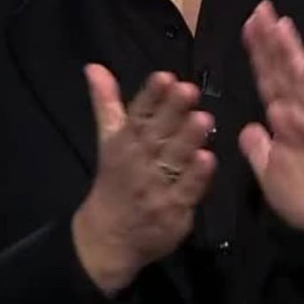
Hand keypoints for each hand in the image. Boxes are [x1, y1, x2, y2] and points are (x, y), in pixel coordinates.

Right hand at [72, 66, 216, 294]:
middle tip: (190, 90)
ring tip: (204, 118)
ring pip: (174, 160)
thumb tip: (94, 66)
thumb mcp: (108, 140)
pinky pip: (186, 191)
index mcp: (123, 142)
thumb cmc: (115, 180)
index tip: (165, 76)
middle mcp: (138, 162)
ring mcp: (156, 187)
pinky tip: (208, 159)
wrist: (109, 237)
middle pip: (157, 133)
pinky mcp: (173, 210)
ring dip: (188, 140)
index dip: (151, 95)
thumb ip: (106, 102)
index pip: (137, 114)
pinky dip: (197, 176)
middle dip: (173, 112)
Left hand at [239, 1, 303, 268]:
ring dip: (293, 54)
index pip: (269, 79)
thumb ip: (258, 152)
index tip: (248, 24)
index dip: (258, 53)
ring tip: (282, 27)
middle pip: (285, 71)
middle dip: (273, 42)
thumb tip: (246, 127)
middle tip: (261, 9)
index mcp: (286, 121)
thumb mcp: (271, 177)